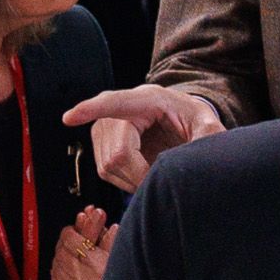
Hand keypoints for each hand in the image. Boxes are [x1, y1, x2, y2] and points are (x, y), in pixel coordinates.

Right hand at [64, 84, 221, 193]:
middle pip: (116, 152)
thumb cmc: (190, 118)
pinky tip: (139, 174)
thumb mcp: (207, 123)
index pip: (113, 103)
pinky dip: (123, 179)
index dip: (90, 110)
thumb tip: (203, 153)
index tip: (69, 117)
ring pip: (107, 164)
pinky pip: (104, 170)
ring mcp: (106, 126)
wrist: (177, 119)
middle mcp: (119, 110)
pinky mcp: (101, 142)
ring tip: (152, 175)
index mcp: (146, 99)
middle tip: (160, 179)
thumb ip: (210, 136)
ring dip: (131, 179)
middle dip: (139, 174)